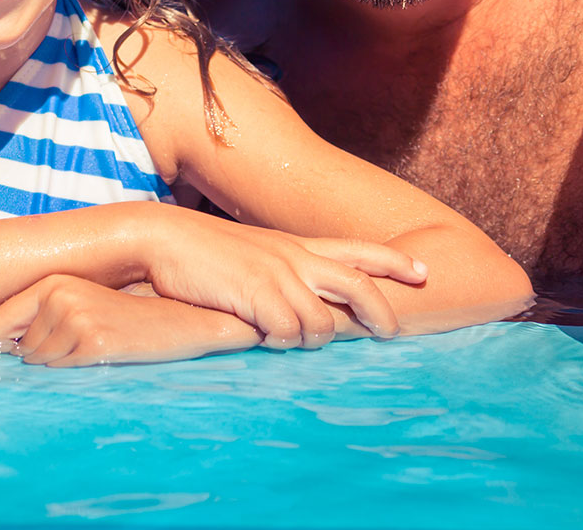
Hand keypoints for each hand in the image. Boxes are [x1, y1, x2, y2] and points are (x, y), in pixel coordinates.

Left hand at [0, 276, 260, 366]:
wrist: (177, 320)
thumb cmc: (123, 315)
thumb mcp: (79, 303)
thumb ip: (38, 316)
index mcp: (51, 282)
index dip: (1, 344)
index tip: (15, 350)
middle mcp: (58, 296)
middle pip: (16, 348)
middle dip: (36, 355)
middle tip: (73, 345)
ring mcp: (75, 318)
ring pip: (38, 361)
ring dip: (58, 363)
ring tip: (89, 346)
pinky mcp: (93, 341)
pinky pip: (62, 369)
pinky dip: (74, 368)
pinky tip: (99, 352)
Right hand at [143, 209, 427, 348]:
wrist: (159, 239)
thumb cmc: (200, 252)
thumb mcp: (251, 254)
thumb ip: (280, 271)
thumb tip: (300, 304)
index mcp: (294, 245)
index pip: (358, 248)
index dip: (394, 261)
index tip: (424, 272)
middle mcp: (294, 257)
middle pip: (359, 284)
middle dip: (383, 313)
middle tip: (392, 334)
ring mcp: (276, 275)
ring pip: (322, 324)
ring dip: (309, 340)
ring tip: (285, 338)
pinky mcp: (256, 295)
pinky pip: (286, 334)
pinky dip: (278, 343)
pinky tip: (260, 336)